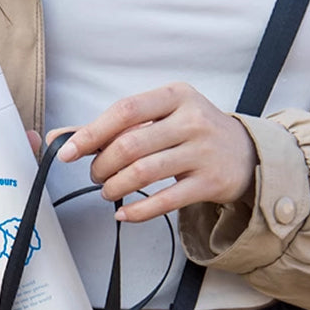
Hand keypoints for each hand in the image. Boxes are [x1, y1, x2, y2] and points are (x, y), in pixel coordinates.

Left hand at [50, 83, 256, 222]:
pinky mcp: (209, 183)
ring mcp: (202, 152)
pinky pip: (164, 201)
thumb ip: (115, 127)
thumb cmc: (192, 134)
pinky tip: (123, 213)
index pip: (125, 111)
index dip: (91, 133)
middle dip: (102, 166)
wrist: (245, 154)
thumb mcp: (161, 117)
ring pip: (143, 173)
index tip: (68, 153)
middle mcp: (191, 120)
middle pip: (130, 145)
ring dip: (115, 188)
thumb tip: (64, 137)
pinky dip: (136, 211)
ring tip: (108, 191)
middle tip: (96, 176)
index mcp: (175, 96)